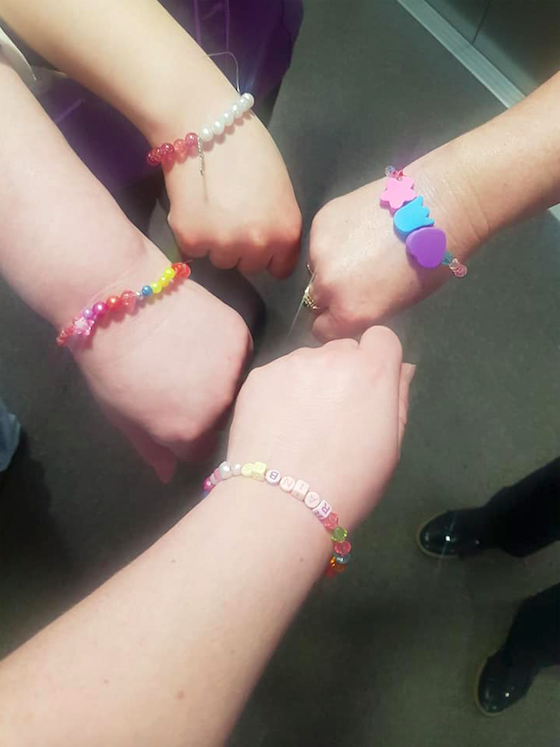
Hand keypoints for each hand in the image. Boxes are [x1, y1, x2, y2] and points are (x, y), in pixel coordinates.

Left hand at [73, 249, 251, 481]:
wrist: (120, 295)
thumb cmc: (110, 360)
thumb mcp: (121, 414)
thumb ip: (151, 448)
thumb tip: (169, 475)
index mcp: (189, 431)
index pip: (198, 450)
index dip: (182, 435)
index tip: (167, 413)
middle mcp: (221, 406)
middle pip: (220, 420)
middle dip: (202, 409)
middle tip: (176, 382)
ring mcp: (236, 369)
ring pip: (234, 388)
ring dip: (218, 381)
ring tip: (188, 358)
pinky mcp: (243, 335)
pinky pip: (241, 356)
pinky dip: (226, 353)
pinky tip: (199, 338)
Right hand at [163, 107, 301, 277]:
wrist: (206, 124)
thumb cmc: (249, 149)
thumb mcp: (280, 191)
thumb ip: (277, 224)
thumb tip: (268, 246)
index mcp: (285, 233)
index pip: (279, 269)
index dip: (268, 255)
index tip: (256, 239)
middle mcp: (258, 245)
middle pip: (248, 266)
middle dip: (240, 248)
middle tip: (229, 215)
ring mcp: (223, 245)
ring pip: (220, 260)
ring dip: (215, 243)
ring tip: (211, 207)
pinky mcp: (191, 239)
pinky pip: (193, 250)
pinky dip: (191, 234)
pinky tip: (194, 205)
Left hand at [226, 327, 414, 526]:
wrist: (281, 503)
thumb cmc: (349, 483)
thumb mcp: (390, 446)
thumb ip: (398, 398)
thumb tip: (401, 368)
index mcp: (372, 371)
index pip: (381, 337)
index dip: (377, 360)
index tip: (369, 389)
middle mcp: (331, 357)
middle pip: (343, 350)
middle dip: (344, 372)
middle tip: (334, 415)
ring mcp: (291, 363)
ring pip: (309, 362)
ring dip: (311, 381)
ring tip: (301, 426)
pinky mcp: (259, 376)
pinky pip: (279, 375)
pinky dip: (281, 392)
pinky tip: (277, 426)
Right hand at [308, 159, 482, 340]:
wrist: (435, 207)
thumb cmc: (429, 262)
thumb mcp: (397, 302)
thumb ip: (364, 310)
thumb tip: (350, 306)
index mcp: (349, 312)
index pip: (322, 330)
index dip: (335, 321)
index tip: (348, 310)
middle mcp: (327, 285)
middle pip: (315, 299)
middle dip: (331, 293)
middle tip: (356, 277)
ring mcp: (320, 250)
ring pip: (315, 267)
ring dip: (331, 263)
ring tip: (361, 247)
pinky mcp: (321, 221)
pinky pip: (320, 240)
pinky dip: (335, 239)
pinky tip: (360, 227)